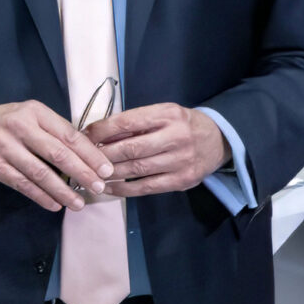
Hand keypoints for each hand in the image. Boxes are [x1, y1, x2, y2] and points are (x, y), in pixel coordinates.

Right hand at [0, 100, 114, 212]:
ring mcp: (4, 146)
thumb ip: (51, 131)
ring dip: (62, 190)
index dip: (90, 154)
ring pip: (40, 172)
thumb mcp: (26, 116)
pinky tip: (54, 204)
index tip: (106, 169)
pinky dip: (40, 195)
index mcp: (35, 112)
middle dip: (82, 173)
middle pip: (58, 153)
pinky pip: (21, 183)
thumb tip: (86, 152)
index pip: (70, 135)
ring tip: (78, 203)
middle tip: (98, 187)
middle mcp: (20, 127)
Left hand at [87, 103, 228, 196]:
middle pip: (131, 148)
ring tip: (91, 174)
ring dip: (109, 173)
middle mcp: (177, 136)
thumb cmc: (183, 125)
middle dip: (103, 154)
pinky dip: (123, 189)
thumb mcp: (163, 114)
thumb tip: (99, 136)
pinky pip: (146, 187)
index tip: (84, 136)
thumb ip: (136, 124)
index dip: (102, 130)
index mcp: (169, 114)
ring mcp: (181, 160)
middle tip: (83, 159)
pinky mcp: (183, 180)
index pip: (129, 122)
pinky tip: (109, 188)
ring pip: (136, 169)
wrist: (220, 140)